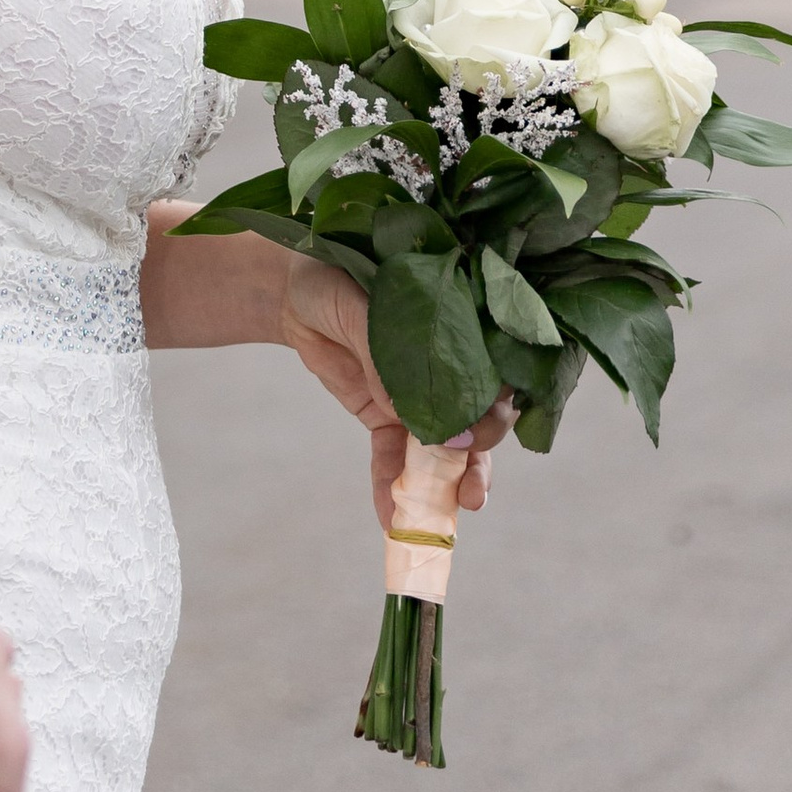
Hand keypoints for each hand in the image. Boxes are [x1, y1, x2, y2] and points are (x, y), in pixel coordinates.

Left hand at [274, 253, 515, 530]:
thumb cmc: (332, 272)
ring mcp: (420, 396)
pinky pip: (393, 459)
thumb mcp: (353, 302)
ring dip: (449, 487)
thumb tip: (414, 418)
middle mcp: (450, 365)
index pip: (496, 367)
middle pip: (480, 417)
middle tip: (470, 488)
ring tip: (446, 518)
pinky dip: (392, 489)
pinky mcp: (386, 417)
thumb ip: (383, 352)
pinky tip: (389, 519)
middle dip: (479, 457)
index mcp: (459, 323)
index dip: (499, 403)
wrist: (292, 290)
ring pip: (446, 449)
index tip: (487, 428)